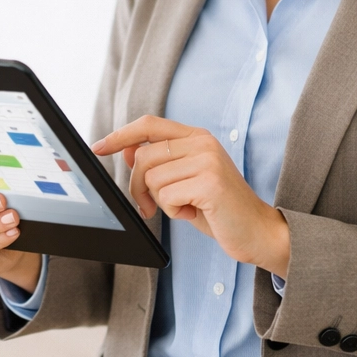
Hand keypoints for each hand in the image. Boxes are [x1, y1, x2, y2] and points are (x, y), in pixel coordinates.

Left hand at [92, 116, 290, 277]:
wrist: (258, 231)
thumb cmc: (219, 209)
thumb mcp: (185, 181)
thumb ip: (160, 164)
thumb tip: (128, 150)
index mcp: (197, 137)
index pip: (149, 125)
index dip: (120, 135)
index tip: (98, 147)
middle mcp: (203, 142)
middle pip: (143, 158)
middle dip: (139, 187)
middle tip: (149, 207)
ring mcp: (208, 161)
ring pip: (153, 179)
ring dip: (162, 203)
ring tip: (187, 208)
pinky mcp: (210, 183)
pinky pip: (167, 198)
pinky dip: (175, 213)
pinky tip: (196, 214)